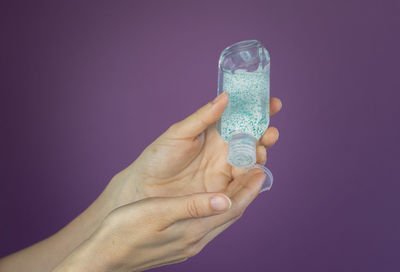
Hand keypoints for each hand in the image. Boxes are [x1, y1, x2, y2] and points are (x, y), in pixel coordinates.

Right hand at [53, 168, 265, 271]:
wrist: (105, 255)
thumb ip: (193, 206)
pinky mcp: (181, 244)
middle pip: (231, 214)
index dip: (249, 190)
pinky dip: (218, 208)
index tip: (262, 171)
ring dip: (233, 200)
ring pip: (221, 219)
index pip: (232, 209)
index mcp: (194, 230)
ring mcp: (189, 244)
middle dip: (246, 193)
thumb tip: (225, 200)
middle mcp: (197, 240)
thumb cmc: (125, 231)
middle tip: (257, 171)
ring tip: (240, 182)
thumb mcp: (158, 213)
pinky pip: (209, 223)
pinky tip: (214, 200)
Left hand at [108, 92, 281, 207]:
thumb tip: (225, 97)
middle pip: (252, 140)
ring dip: (262, 153)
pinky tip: (258, 170)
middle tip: (270, 132)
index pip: (242, 119)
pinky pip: (244, 183)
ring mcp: (225, 170)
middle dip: (266, 134)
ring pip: (252, 160)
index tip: (273, 103)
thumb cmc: (158, 157)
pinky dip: (255, 177)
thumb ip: (203, 117)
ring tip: (261, 149)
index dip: (258, 111)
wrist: (145, 188)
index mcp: (214, 133)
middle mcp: (224, 151)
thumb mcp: (179, 133)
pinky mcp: (223, 190)